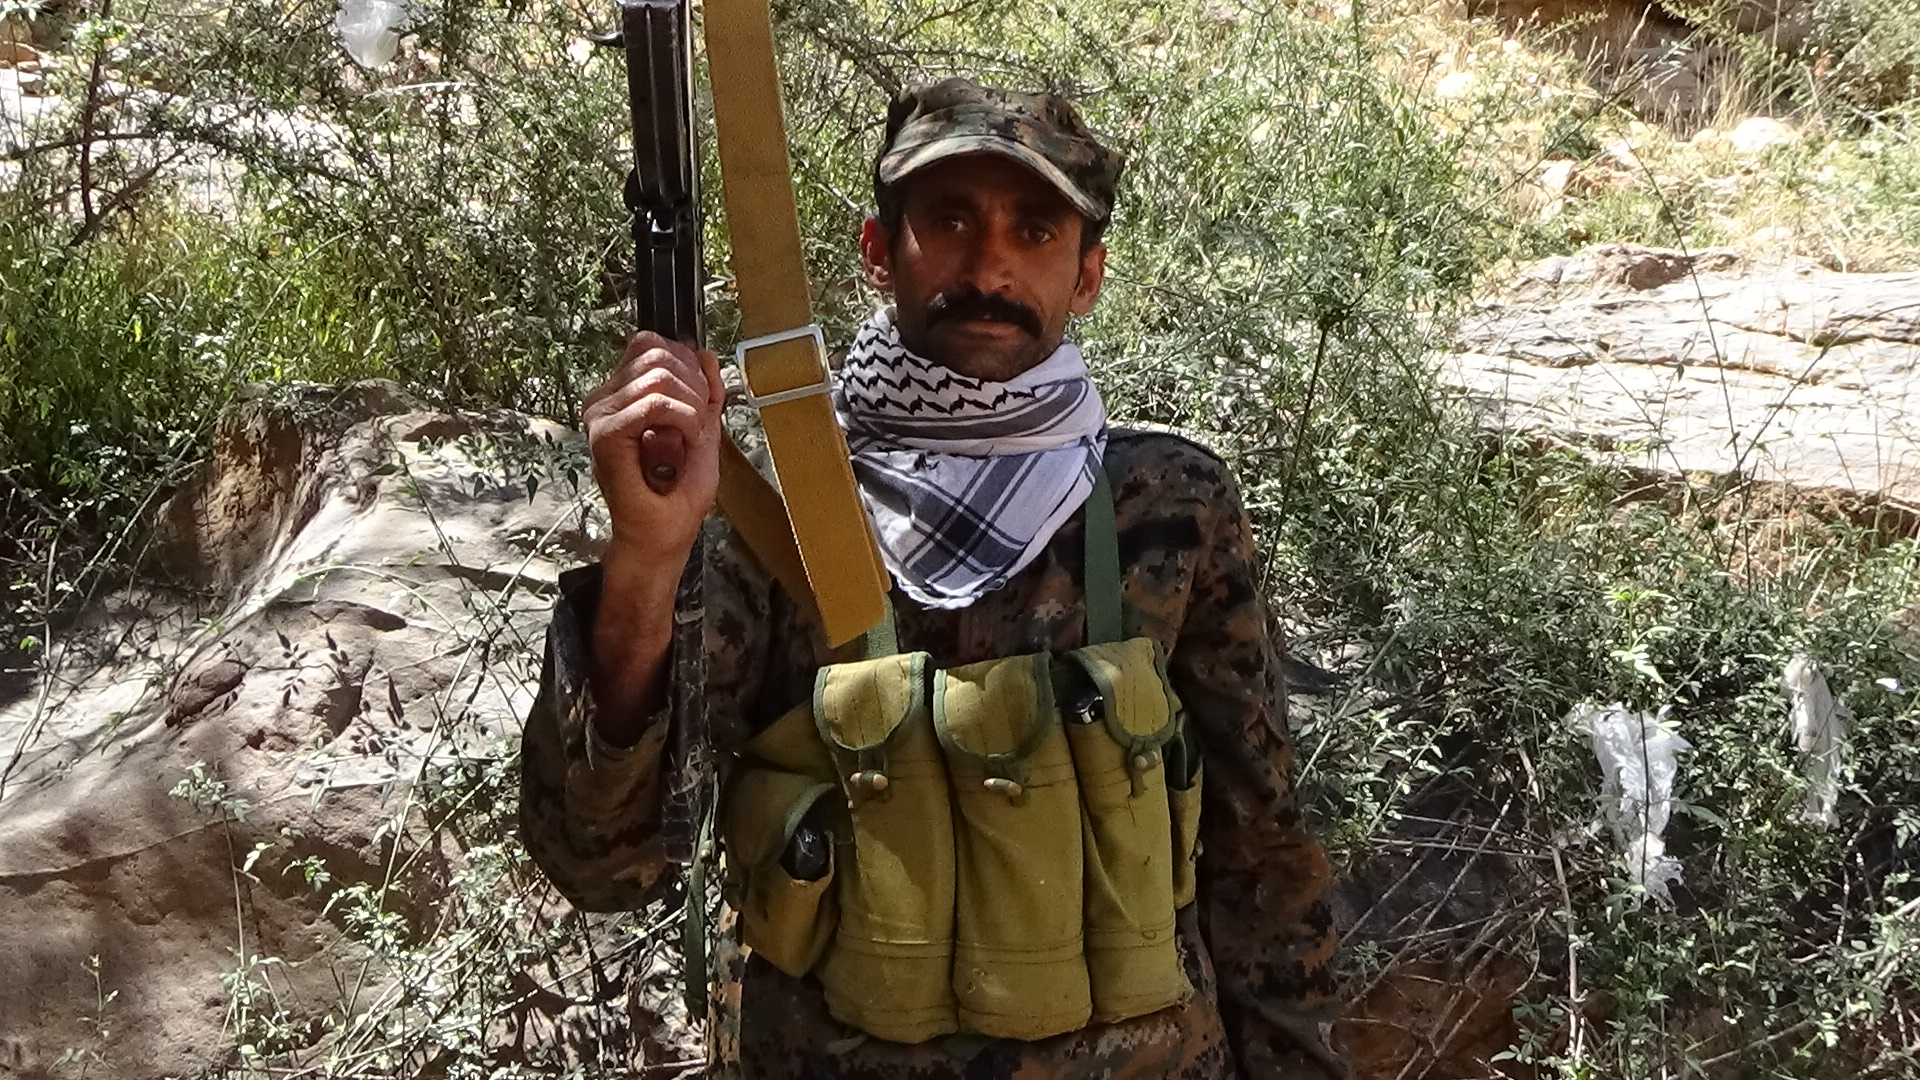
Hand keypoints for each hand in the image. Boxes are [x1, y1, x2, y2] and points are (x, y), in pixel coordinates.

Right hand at [584, 332, 725, 573]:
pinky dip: (684, 422)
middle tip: (696, 427)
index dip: (687, 364)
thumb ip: (704, 390)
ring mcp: (601, 415)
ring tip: (687, 441)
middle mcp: (604, 399)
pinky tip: (681, 444)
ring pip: (660, 377)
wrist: (663, 534)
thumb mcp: (702, 428)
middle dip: (694, 387)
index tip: (700, 402)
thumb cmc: (676, 491)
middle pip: (657, 353)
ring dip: (692, 410)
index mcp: (621, 393)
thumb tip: (703, 351)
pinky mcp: (606, 434)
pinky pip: (656, 404)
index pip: (650, 344)